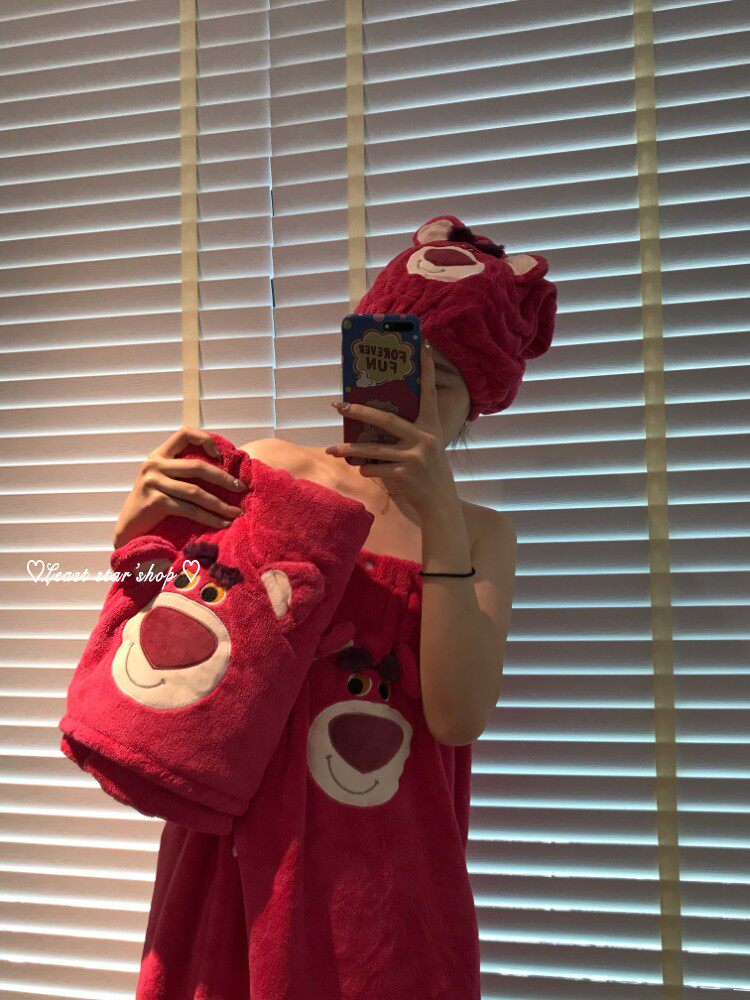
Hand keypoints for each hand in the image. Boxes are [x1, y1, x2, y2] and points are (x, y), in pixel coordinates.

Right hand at [113, 426, 248, 548]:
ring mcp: (153, 482)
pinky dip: (208, 518)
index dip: (205, 439)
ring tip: (236, 512)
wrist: (128, 527)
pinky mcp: (155, 501)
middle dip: (223, 478)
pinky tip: (222, 523)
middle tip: (241, 488)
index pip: (184, 433)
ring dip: (220, 504)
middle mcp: (154, 464)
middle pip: (197, 466)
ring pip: (195, 492)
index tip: (221, 455)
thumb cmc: (152, 502)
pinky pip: (189, 510)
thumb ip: (181, 469)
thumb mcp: (163, 479)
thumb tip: (221, 467)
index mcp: (159, 454)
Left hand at [325, 342, 459, 517]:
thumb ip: (410, 432)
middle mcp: (424, 438)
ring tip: (332, 450)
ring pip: (372, 450)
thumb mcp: (427, 446)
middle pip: (386, 419)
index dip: (427, 370)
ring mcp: (414, 457)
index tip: (421, 346)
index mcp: (431, 426)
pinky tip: (364, 471)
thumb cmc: (430, 471)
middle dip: (359, 412)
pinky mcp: (403, 475)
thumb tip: (374, 419)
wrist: (440, 504)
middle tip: (339, 405)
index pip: (429, 393)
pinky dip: (365, 470)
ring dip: (349, 451)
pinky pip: (374, 469)